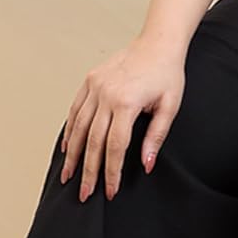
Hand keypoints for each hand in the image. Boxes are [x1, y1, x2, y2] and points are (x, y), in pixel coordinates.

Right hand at [59, 37, 186, 201]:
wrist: (157, 43)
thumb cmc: (167, 74)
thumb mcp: (170, 106)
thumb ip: (156, 136)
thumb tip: (146, 164)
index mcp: (126, 102)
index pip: (115, 146)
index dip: (112, 171)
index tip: (110, 190)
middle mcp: (106, 94)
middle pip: (93, 141)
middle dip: (88, 171)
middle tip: (85, 194)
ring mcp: (95, 86)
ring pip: (79, 127)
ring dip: (73, 154)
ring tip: (68, 176)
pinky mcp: (90, 81)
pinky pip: (75, 110)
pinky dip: (70, 130)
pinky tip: (68, 147)